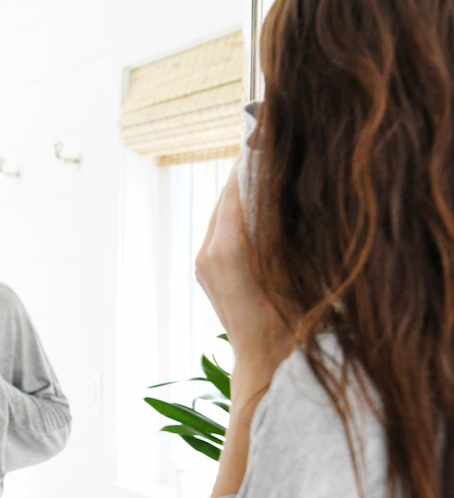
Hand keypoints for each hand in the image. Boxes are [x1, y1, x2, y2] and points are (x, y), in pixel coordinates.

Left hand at [195, 167, 291, 377]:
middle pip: (226, 197)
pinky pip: (219, 231)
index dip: (252, 161)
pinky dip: (236, 216)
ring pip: (222, 213)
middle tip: (268, 148)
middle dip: (247, 174)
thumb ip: (282, 225)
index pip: (237, 188)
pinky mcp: (204, 270)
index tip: (265, 137)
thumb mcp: (293, 265)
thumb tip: (281, 186)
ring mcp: (204, 262)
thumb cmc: (290, 319)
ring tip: (264, 174)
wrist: (266, 359)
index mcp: (230, 248)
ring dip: (240, 195)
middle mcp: (210, 251)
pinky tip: (257, 210)